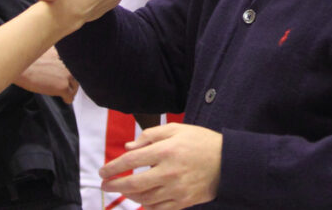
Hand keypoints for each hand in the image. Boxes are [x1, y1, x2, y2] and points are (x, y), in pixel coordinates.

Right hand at [14, 47, 79, 102]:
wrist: (19, 66)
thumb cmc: (28, 59)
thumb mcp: (46, 50)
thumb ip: (56, 55)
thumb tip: (56, 62)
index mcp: (65, 52)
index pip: (74, 64)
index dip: (68, 71)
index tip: (64, 75)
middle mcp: (69, 62)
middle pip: (76, 75)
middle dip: (69, 80)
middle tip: (62, 84)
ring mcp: (67, 74)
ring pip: (74, 86)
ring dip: (69, 90)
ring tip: (62, 92)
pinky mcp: (63, 86)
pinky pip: (70, 97)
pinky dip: (66, 99)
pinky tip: (63, 99)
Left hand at [100, 123, 221, 209]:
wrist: (228, 161)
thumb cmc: (200, 141)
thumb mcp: (176, 129)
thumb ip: (150, 135)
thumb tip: (129, 147)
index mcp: (165, 151)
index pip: (131, 161)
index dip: (113, 168)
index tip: (103, 172)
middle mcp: (168, 172)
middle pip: (133, 184)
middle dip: (115, 186)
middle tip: (105, 185)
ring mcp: (176, 190)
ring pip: (145, 199)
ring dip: (129, 197)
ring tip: (123, 191)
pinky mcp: (184, 202)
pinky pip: (159, 209)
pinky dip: (147, 207)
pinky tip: (142, 201)